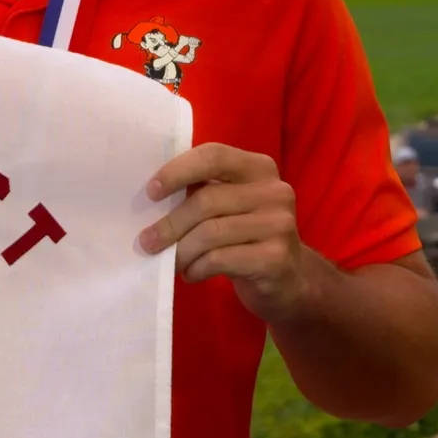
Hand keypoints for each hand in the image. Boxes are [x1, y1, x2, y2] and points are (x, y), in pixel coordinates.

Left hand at [136, 143, 324, 321]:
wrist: (290, 281)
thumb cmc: (248, 237)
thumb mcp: (231, 206)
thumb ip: (203, 191)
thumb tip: (152, 196)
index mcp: (259, 168)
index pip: (213, 156)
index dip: (178, 171)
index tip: (150, 192)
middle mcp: (274, 190)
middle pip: (207, 200)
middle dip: (171, 224)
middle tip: (148, 242)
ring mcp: (279, 224)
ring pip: (210, 233)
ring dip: (181, 251)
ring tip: (172, 262)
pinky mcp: (275, 258)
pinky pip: (220, 259)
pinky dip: (196, 268)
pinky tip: (192, 274)